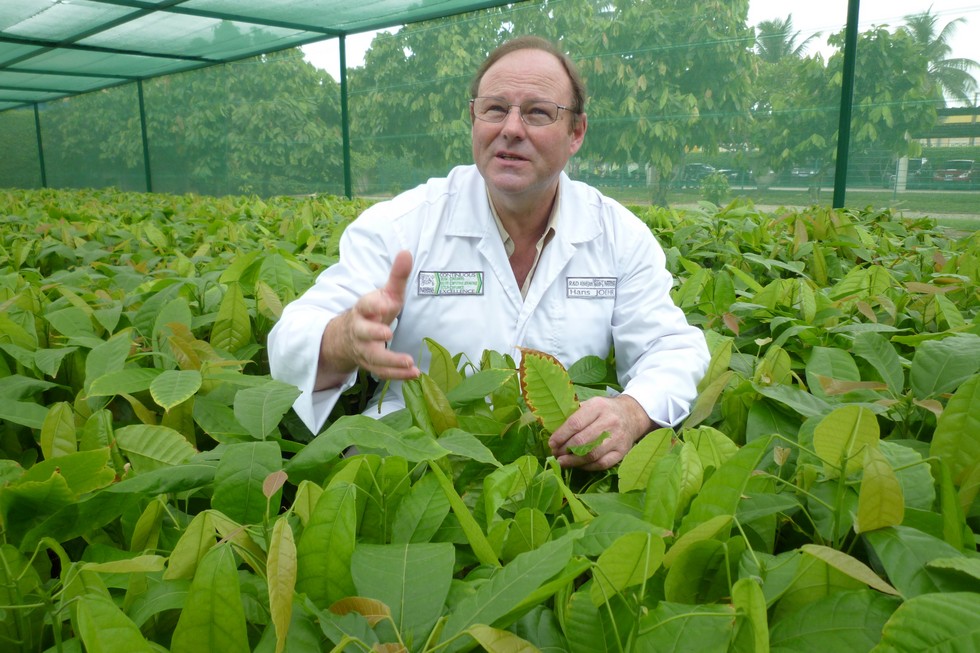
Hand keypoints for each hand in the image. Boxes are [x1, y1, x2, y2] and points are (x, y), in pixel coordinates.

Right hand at [316, 250, 419, 387]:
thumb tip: (406, 252)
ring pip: (373, 357)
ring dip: (390, 361)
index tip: (385, 304)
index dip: (373, 305)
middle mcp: (360, 330)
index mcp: (363, 310)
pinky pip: (382, 372)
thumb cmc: (374, 312)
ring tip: (409, 362)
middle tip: (388, 333)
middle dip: (374, 333)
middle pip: (363, 332)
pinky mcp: (370, 364)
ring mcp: (363, 349)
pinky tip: (414, 374)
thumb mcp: (385, 294)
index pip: (364, 305)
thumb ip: (397, 276)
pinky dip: (397, 375)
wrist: (349, 336)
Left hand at [548, 395, 653, 469]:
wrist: (632, 415)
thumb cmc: (604, 411)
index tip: (551, 443)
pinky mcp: (622, 451)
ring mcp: (617, 438)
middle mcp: (609, 421)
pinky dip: (587, 466)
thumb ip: (574, 415)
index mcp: (598, 406)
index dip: (560, 436)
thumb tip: (554, 433)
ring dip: (573, 461)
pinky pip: (602, 464)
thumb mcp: (591, 404)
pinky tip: (578, 465)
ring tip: (562, 462)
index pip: (575, 423)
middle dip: (565, 450)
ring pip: (591, 454)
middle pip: (582, 441)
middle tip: (555, 454)